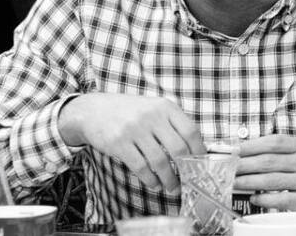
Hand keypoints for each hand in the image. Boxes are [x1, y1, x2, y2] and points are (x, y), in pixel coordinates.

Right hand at [57, 94, 204, 193]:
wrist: (94, 110)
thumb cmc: (130, 113)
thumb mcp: (154, 109)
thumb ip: (171, 124)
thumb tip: (193, 149)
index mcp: (165, 107)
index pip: (190, 131)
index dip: (199, 150)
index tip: (201, 164)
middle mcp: (152, 116)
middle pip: (178, 148)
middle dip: (185, 169)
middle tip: (187, 181)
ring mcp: (135, 129)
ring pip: (160, 161)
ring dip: (168, 179)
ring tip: (171, 188)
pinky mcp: (119, 143)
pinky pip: (140, 167)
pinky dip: (150, 179)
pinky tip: (154, 184)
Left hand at [236, 134, 295, 212]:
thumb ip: (284, 151)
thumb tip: (249, 151)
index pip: (275, 142)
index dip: (252, 145)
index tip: (235, 150)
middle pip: (269, 161)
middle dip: (244, 164)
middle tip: (228, 168)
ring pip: (271, 180)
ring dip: (248, 181)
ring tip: (234, 182)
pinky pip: (280, 199)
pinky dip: (263, 198)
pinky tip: (253, 198)